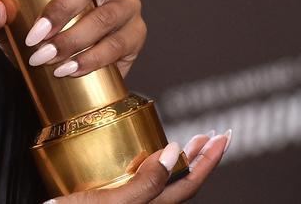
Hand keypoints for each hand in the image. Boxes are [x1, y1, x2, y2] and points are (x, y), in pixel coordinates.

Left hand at [0, 0, 145, 77]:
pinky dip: (90, 59)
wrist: (52, 75)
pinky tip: (68, 69)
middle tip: (35, 33)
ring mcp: (124, 6)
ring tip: (45, 57)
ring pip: (106, 15)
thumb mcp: (5, 24)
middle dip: (63, 6)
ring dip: (73, 39)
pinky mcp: (134, 36)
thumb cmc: (31, 35)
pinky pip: (118, 45)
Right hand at [46, 129, 231, 202]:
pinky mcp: (112, 195)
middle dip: (202, 157)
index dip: (208, 161)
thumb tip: (176, 151)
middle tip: (213, 134)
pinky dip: (154, 162)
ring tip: (192, 141)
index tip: (218, 137)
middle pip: (182, 182)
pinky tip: (146, 150)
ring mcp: (130, 201)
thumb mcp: (113, 202)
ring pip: (165, 181)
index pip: (189, 184)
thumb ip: (146, 182)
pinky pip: (143, 178)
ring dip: (183, 159)